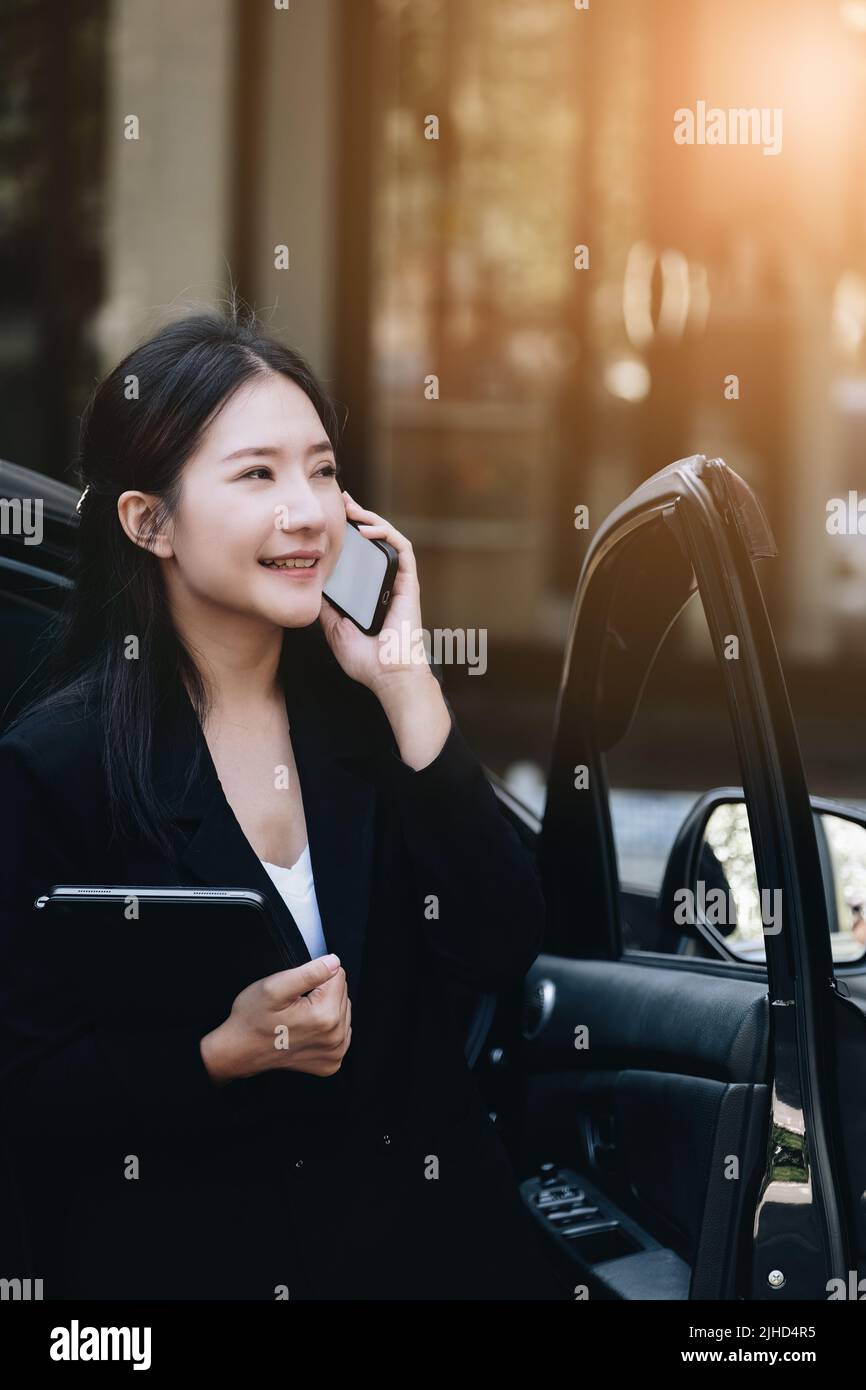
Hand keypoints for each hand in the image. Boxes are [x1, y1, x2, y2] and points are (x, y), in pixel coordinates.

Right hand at [200, 954, 351, 1083]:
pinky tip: (307, 1029)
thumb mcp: (274, 987)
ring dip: (325, 1008)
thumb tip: (334, 962)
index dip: (315, 976)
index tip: (297, 989)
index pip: (338, 975)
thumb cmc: (252, 1019)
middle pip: (342, 993)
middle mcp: (335, 1037)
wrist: (239, 1052)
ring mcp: (334, 1053)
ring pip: (343, 1011)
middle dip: (321, 992)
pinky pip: (340, 1031)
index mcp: (325, 1016)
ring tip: (299, 1016)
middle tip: (295, 1002)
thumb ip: (309, 972)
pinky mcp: (331, 1062)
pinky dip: (326, 1027)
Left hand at [318, 490, 430, 695]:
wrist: (389, 675)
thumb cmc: (366, 658)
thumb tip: (306, 584)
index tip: (326, 521)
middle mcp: (383, 582)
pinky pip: (402, 550)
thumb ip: (325, 605)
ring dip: (370, 518)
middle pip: (372, 541)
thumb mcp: (333, 627)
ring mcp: (397, 581)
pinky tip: (367, 529)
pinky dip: (386, 534)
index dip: (344, 535)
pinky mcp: (408, 583)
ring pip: (387, 539)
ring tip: (351, 508)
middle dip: (356, 517)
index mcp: (367, 590)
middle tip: (339, 501)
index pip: (357, 555)